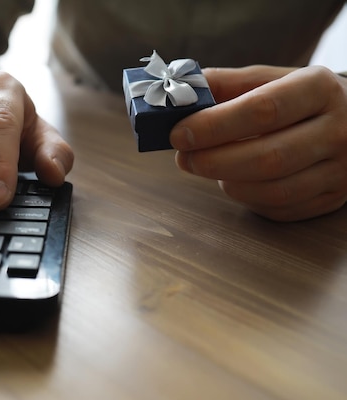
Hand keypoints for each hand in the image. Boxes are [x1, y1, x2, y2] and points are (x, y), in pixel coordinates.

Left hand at [170, 65, 346, 220]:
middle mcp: (338, 130)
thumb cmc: (299, 99)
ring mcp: (340, 169)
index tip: (179, 134)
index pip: (262, 109)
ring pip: (274, 190)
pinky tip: (236, 182)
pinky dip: (248, 199)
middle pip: (268, 157)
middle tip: (184, 158)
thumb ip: (227, 84)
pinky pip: (280, 209)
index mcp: (319, 88)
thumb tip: (182, 93)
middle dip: (213, 161)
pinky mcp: (332, 198)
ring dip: (229, 183)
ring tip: (209, 167)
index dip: (214, 126)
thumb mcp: (272, 79)